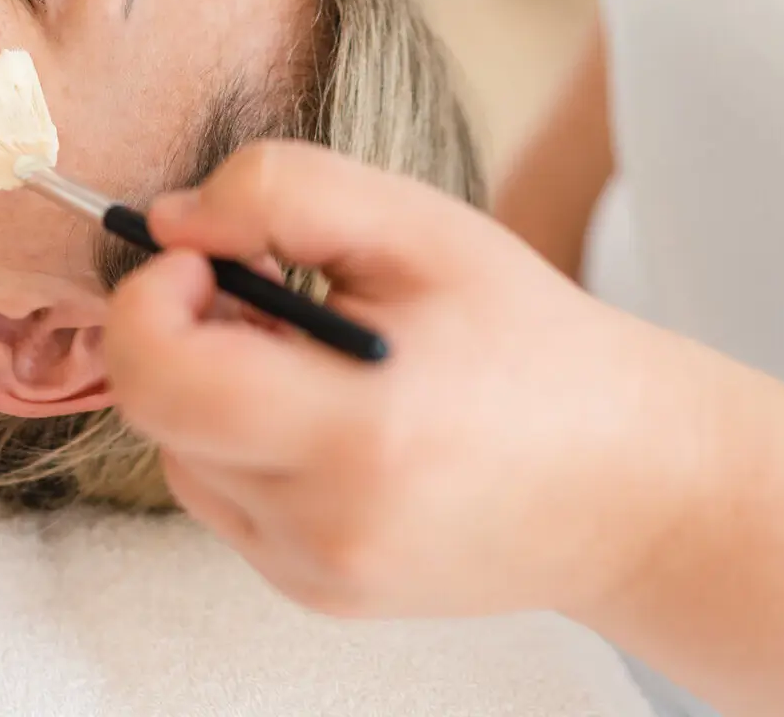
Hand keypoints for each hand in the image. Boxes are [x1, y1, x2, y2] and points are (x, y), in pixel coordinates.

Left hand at [104, 141, 715, 620]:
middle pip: (155, 411)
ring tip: (304, 353)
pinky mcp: (316, 592)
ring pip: (177, 454)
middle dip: (177, 331)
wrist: (630, 485)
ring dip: (209, 389)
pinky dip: (242, 443)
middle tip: (257, 289)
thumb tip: (169, 221)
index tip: (206, 256)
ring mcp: (316, 570)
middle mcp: (326, 523)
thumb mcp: (421, 228)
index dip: (152, 296)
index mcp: (358, 431)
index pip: (161, 374)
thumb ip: (282, 192)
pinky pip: (222, 498)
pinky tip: (321, 412)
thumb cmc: (528, 341)